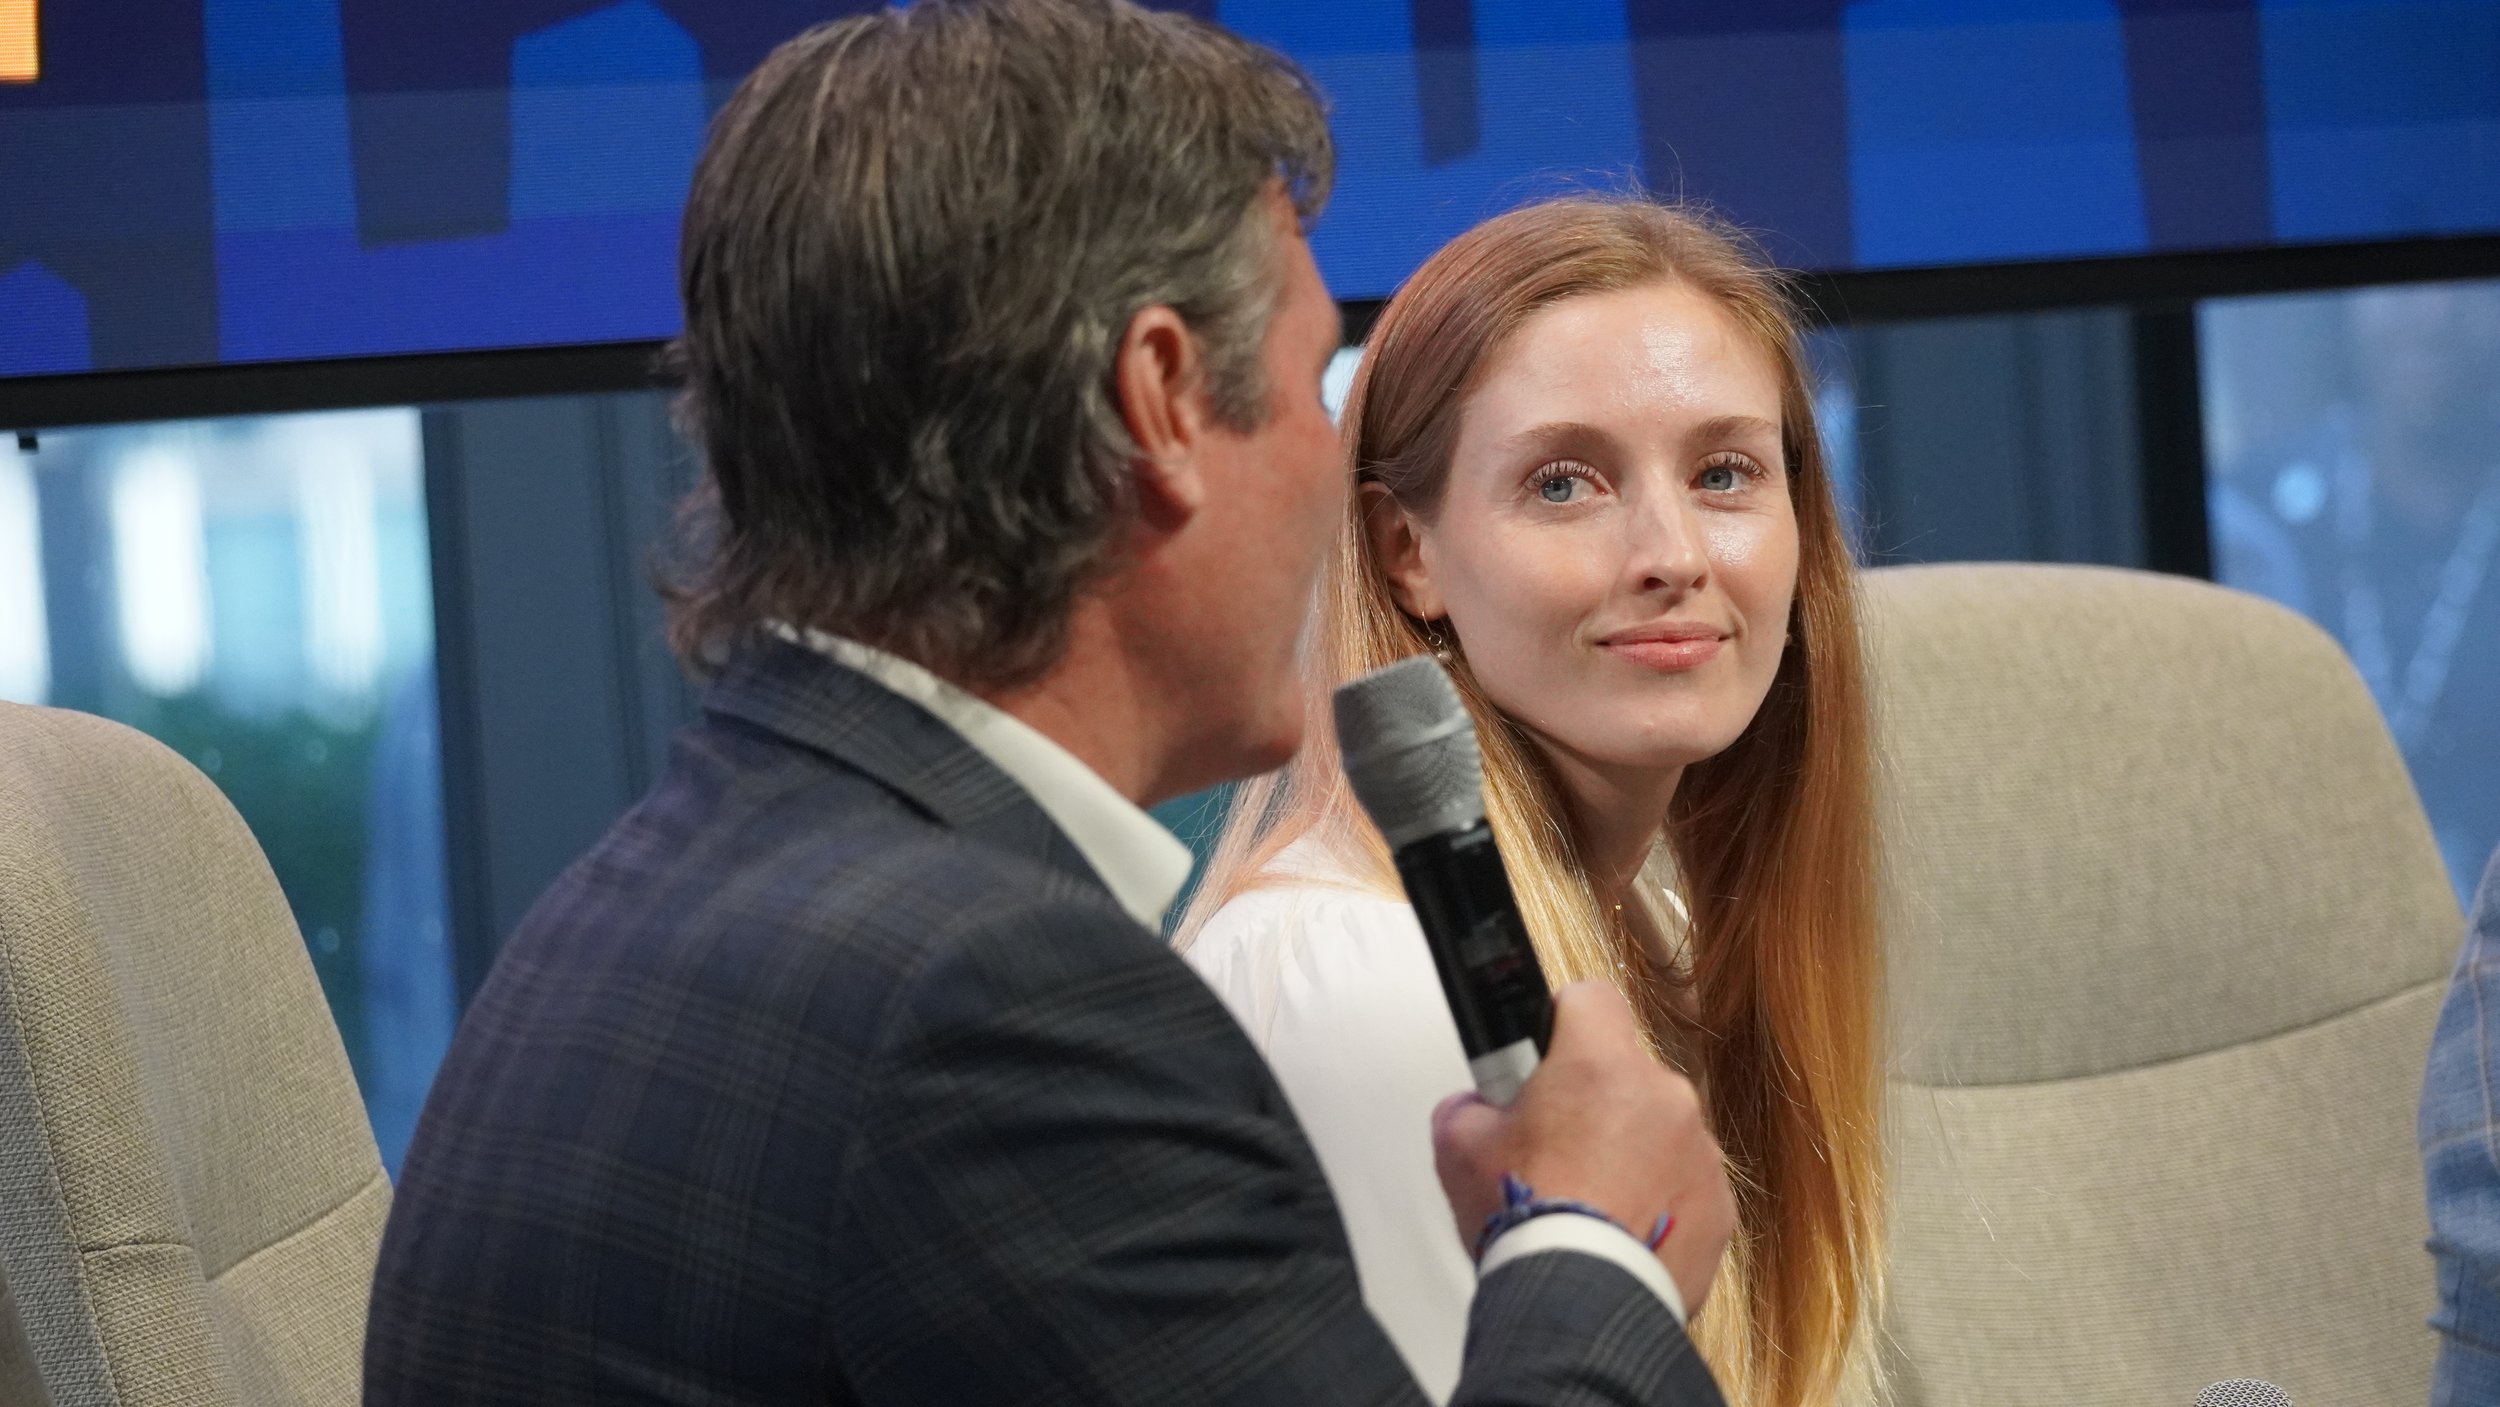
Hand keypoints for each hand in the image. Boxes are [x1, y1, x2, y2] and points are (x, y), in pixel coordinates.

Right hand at [1430, 981, 1735, 1315]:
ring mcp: (1700, 1152)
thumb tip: (1474, 1109)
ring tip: (1589, 1203)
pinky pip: (1687, 1187)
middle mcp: (1663, 1097)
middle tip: (1556, 1149)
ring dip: (1631, 1155)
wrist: (1579, 1302)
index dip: (1563, 1020)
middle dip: (1594, 1103)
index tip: (1546, 1050)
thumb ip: (1469, 1108)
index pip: (1591, 999)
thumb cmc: (1528, 1221)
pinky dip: (1660, 1203)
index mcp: (1601, 1064)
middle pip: (1627, 1075)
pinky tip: (1621, 1232)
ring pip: (1661, 1132)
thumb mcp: (1458, 1148)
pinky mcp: (1719, 1207)